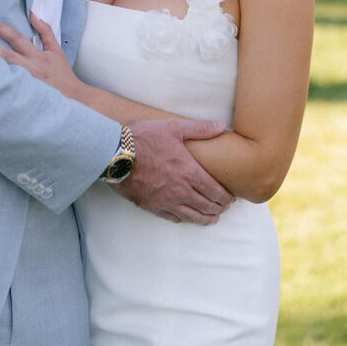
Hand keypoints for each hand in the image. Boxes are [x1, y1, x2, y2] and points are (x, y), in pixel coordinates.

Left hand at [0, 12, 82, 96]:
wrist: (74, 101)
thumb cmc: (62, 76)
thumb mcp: (56, 51)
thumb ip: (45, 31)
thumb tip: (33, 14)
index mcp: (38, 57)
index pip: (17, 38)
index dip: (1, 28)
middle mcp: (31, 70)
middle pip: (6, 56)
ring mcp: (26, 86)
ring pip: (4, 75)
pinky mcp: (22, 100)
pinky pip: (5, 91)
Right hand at [113, 118, 234, 225]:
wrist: (115, 153)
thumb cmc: (144, 138)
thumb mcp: (173, 127)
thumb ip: (199, 128)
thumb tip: (221, 126)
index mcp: (189, 172)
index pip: (215, 191)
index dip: (226, 197)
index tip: (231, 198)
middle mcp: (181, 190)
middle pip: (207, 206)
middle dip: (219, 208)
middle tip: (224, 207)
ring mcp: (166, 201)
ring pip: (192, 216)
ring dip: (206, 219)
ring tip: (212, 218)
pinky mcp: (152, 206)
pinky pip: (173, 218)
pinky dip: (184, 219)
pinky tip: (186, 217)